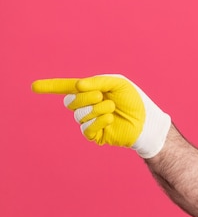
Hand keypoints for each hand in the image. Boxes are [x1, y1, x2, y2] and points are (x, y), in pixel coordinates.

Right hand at [32, 75, 170, 157]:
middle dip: (84, 97)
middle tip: (101, 96)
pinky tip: (109, 119)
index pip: (67, 87)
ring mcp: (89, 120)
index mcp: (91, 89)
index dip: (50, 86)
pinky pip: (86, 129)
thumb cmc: (134, 100)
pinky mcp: (94, 134)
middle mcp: (87, 104)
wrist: (146, 121)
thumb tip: (77, 85)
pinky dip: (97, 122)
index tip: (33, 86)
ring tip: (111, 107)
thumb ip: (98, 81)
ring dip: (95, 109)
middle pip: (70, 101)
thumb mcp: (118, 84)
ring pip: (78, 115)